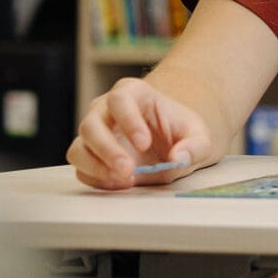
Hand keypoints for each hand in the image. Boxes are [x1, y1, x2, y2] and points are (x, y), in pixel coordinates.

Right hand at [67, 78, 209, 189]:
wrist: (170, 143)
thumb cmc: (179, 132)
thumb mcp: (198, 136)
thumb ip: (194, 146)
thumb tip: (179, 158)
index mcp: (132, 93)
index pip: (119, 99)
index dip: (128, 120)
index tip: (145, 143)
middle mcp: (105, 110)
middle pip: (91, 125)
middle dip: (108, 150)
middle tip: (128, 169)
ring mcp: (93, 134)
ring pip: (79, 149)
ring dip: (97, 167)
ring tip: (124, 179)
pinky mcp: (89, 156)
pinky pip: (81, 169)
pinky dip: (97, 179)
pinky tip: (119, 183)